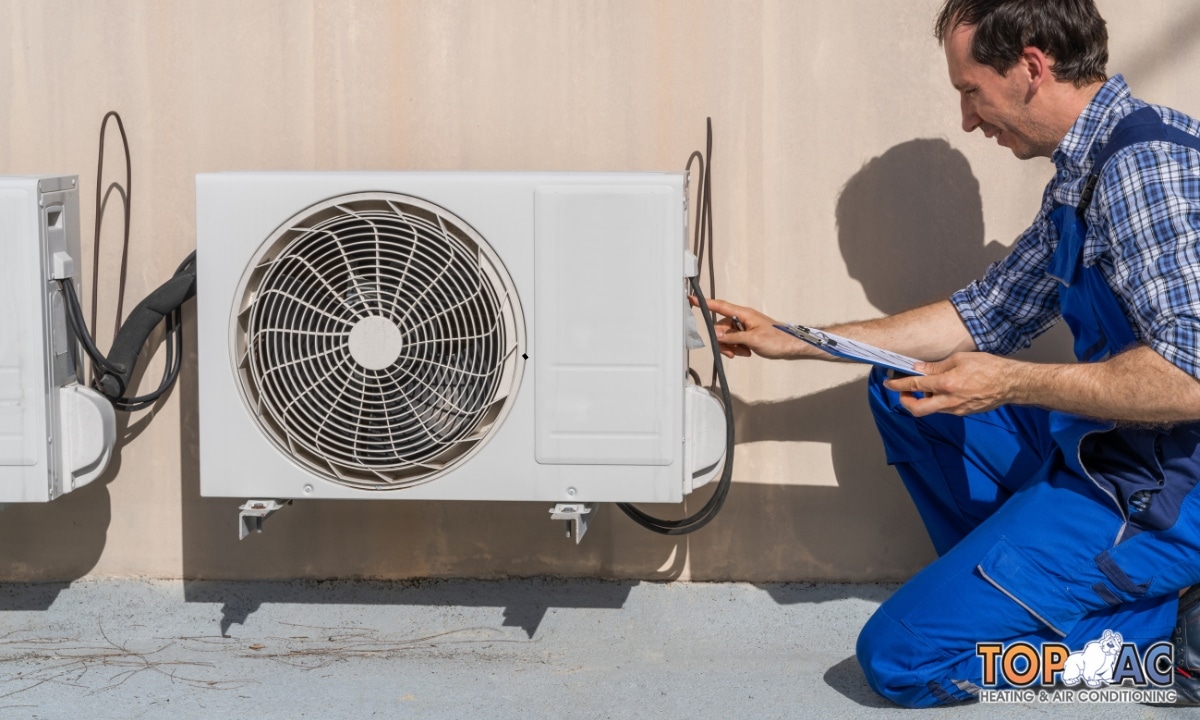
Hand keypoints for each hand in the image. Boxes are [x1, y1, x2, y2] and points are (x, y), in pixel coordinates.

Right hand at [688, 296, 803, 359]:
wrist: (792, 346)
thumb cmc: (777, 340)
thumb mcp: (751, 340)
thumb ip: (731, 337)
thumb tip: (716, 334)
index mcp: (743, 314)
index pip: (720, 306)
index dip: (705, 303)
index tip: (691, 299)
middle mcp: (743, 318)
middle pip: (721, 327)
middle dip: (724, 341)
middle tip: (733, 352)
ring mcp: (745, 326)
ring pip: (727, 336)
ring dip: (732, 346)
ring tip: (744, 352)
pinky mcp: (748, 333)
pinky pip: (734, 340)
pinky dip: (737, 347)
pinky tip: (746, 352)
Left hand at [883, 352, 1024, 416]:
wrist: (1011, 383)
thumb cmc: (988, 367)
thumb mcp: (960, 359)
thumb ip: (936, 366)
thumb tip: (918, 369)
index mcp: (947, 384)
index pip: (915, 385)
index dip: (898, 385)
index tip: (888, 383)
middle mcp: (949, 400)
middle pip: (917, 409)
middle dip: (905, 401)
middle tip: (904, 391)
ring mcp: (956, 409)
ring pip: (930, 409)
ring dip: (923, 399)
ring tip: (926, 386)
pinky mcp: (963, 413)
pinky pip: (943, 409)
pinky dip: (937, 401)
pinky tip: (942, 390)